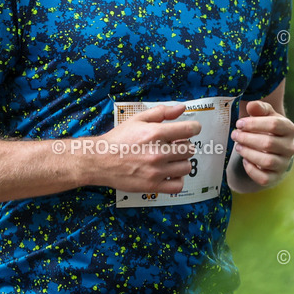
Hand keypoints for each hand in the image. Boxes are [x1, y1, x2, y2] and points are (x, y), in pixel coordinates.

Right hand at [84, 104, 199, 192]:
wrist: (99, 161)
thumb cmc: (118, 139)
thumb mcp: (138, 119)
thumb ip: (162, 112)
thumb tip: (182, 108)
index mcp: (156, 133)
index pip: (189, 130)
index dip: (193, 128)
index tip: (190, 130)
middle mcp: (158, 153)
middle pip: (189, 149)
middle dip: (183, 145)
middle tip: (173, 146)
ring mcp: (156, 171)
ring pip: (186, 167)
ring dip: (181, 162)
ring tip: (170, 160)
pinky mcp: (152, 186)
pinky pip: (178, 186)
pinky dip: (177, 180)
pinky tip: (169, 173)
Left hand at [230, 100, 293, 187]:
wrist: (274, 149)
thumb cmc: (268, 128)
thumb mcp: (266, 115)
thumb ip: (259, 108)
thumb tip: (251, 106)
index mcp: (289, 129)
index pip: (274, 124)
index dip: (254, 124)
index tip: (239, 123)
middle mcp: (290, 147)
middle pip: (268, 143)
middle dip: (247, 139)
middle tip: (234, 135)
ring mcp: (284, 163)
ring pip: (266, 161)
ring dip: (248, 153)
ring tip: (238, 146)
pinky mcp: (275, 177)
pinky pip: (263, 178)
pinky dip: (251, 170)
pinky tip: (245, 160)